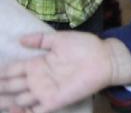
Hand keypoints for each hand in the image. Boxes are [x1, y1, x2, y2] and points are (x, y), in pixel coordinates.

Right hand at [0, 33, 130, 112]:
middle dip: (0, 88)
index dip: (1, 73)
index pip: (12, 70)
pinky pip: (35, 111)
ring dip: (6, 102)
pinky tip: (11, 110)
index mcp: (38, 63)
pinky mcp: (53, 101)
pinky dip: (22, 112)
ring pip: (19, 99)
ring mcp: (44, 91)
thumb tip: (19, 40)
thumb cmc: (84, 46)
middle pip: (12, 86)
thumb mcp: (60, 39)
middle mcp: (38, 79)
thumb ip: (40, 40)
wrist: (104, 58)